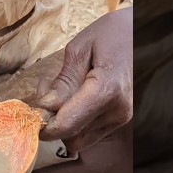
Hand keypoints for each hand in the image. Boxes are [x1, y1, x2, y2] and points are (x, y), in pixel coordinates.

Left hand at [34, 6, 130, 152]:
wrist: (142, 34)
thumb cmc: (111, 34)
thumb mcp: (80, 49)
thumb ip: (63, 81)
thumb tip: (45, 107)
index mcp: (107, 91)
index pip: (67, 125)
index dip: (43, 124)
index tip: (31, 110)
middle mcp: (117, 111)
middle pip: (71, 135)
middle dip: (52, 120)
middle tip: (45, 90)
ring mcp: (122, 118)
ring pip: (79, 139)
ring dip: (64, 121)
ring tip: (61, 90)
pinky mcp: (121, 119)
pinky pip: (90, 133)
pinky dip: (76, 121)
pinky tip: (75, 98)